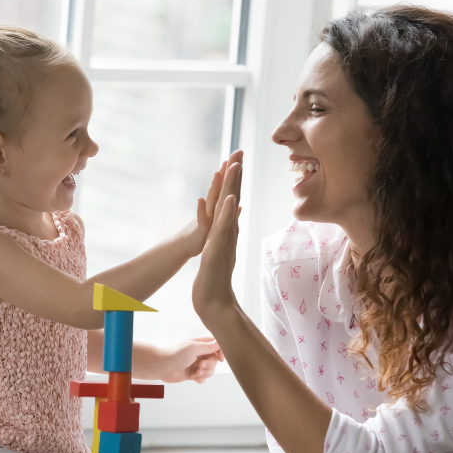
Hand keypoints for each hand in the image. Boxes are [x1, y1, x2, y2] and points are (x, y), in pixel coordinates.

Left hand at [156, 337, 223, 383]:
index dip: (221, 352)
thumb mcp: (194, 348)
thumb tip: (220, 342)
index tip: (220, 359)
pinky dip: (200, 378)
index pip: (216, 345)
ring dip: (206, 372)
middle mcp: (200, 353)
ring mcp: (196, 363)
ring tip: (197, 372)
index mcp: (200, 343)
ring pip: (210, 370)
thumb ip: (208, 346)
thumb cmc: (176, 354)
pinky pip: (203, 377)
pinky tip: (193, 377)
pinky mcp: (193, 373)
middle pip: (214, 360)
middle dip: (210, 365)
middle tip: (201, 366)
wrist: (162, 366)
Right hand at [180, 150, 243, 257]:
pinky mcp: (200, 228)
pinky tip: (200, 200)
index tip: (240, 154)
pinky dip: (201, 210)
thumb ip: (226, 208)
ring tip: (218, 172)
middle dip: (228, 170)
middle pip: (220, 186)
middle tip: (236, 152)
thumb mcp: (218, 221)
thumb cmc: (203, 233)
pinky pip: (200, 219)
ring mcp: (205, 216)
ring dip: (214, 186)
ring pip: (210, 199)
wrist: (187, 246)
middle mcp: (211, 207)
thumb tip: (235, 198)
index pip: (228, 185)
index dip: (234, 170)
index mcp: (218, 205)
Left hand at [192, 155, 242, 323]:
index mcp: (226, 231)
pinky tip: (231, 198)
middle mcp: (228, 232)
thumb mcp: (217, 253)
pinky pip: (224, 227)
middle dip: (236, 174)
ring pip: (230, 208)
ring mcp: (225, 239)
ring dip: (233, 186)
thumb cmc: (213, 280)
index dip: (233, 180)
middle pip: (234, 197)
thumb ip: (225, 238)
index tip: (235, 158)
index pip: (231, 200)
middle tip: (239, 150)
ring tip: (236, 165)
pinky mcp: (219, 248)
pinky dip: (228, 212)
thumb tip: (229, 228)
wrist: (214, 302)